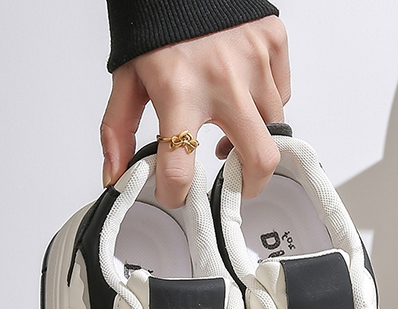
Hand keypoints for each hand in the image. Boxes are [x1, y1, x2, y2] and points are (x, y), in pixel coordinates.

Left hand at [100, 15, 290, 207]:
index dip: (176, 193)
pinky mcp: (273, 42)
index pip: (181, 166)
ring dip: (254, 139)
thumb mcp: (127, 77)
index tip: (176, 195)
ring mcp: (254, 61)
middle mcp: (223, 79)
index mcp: (179, 91)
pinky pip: (281, 93)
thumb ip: (118, 130)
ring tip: (232, 131)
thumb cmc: (155, 24)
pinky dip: (265, 104)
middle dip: (250, 186)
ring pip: (273, 127)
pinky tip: (243, 96)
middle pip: (259, 158)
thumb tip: (116, 175)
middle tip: (237, 187)